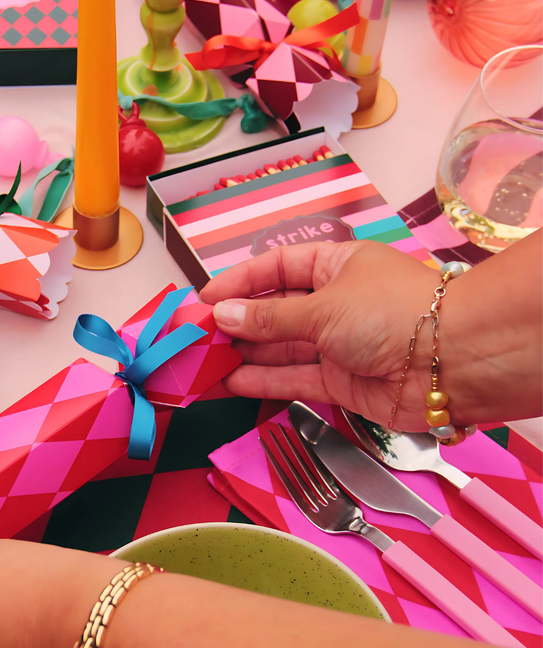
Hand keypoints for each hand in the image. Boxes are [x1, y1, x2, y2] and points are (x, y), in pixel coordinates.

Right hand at [201, 240, 440, 428]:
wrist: (451, 362)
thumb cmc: (392, 313)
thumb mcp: (323, 307)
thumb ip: (270, 317)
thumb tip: (223, 314)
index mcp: (336, 266)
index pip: (277, 268)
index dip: (240, 282)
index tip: (204, 299)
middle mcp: (335, 302)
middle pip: (276, 310)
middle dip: (237, 322)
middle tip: (196, 337)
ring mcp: (338, 344)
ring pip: (281, 348)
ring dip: (244, 354)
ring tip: (202, 362)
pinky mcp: (341, 382)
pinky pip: (293, 378)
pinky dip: (263, 381)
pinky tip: (230, 382)